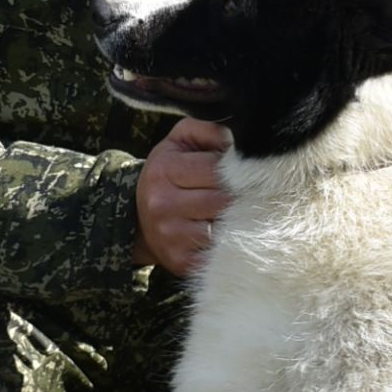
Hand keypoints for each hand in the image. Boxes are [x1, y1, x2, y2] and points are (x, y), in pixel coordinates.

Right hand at [135, 115, 231, 276]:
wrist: (139, 219)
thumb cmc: (168, 175)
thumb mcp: (180, 142)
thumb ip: (207, 130)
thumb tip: (235, 139)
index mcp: (164, 171)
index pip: (216, 169)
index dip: (237, 170)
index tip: (245, 171)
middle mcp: (162, 204)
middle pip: (222, 200)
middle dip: (241, 196)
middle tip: (251, 193)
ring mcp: (171, 236)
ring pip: (223, 229)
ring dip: (239, 222)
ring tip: (241, 213)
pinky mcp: (181, 261)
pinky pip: (218, 253)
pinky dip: (229, 245)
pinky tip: (229, 234)